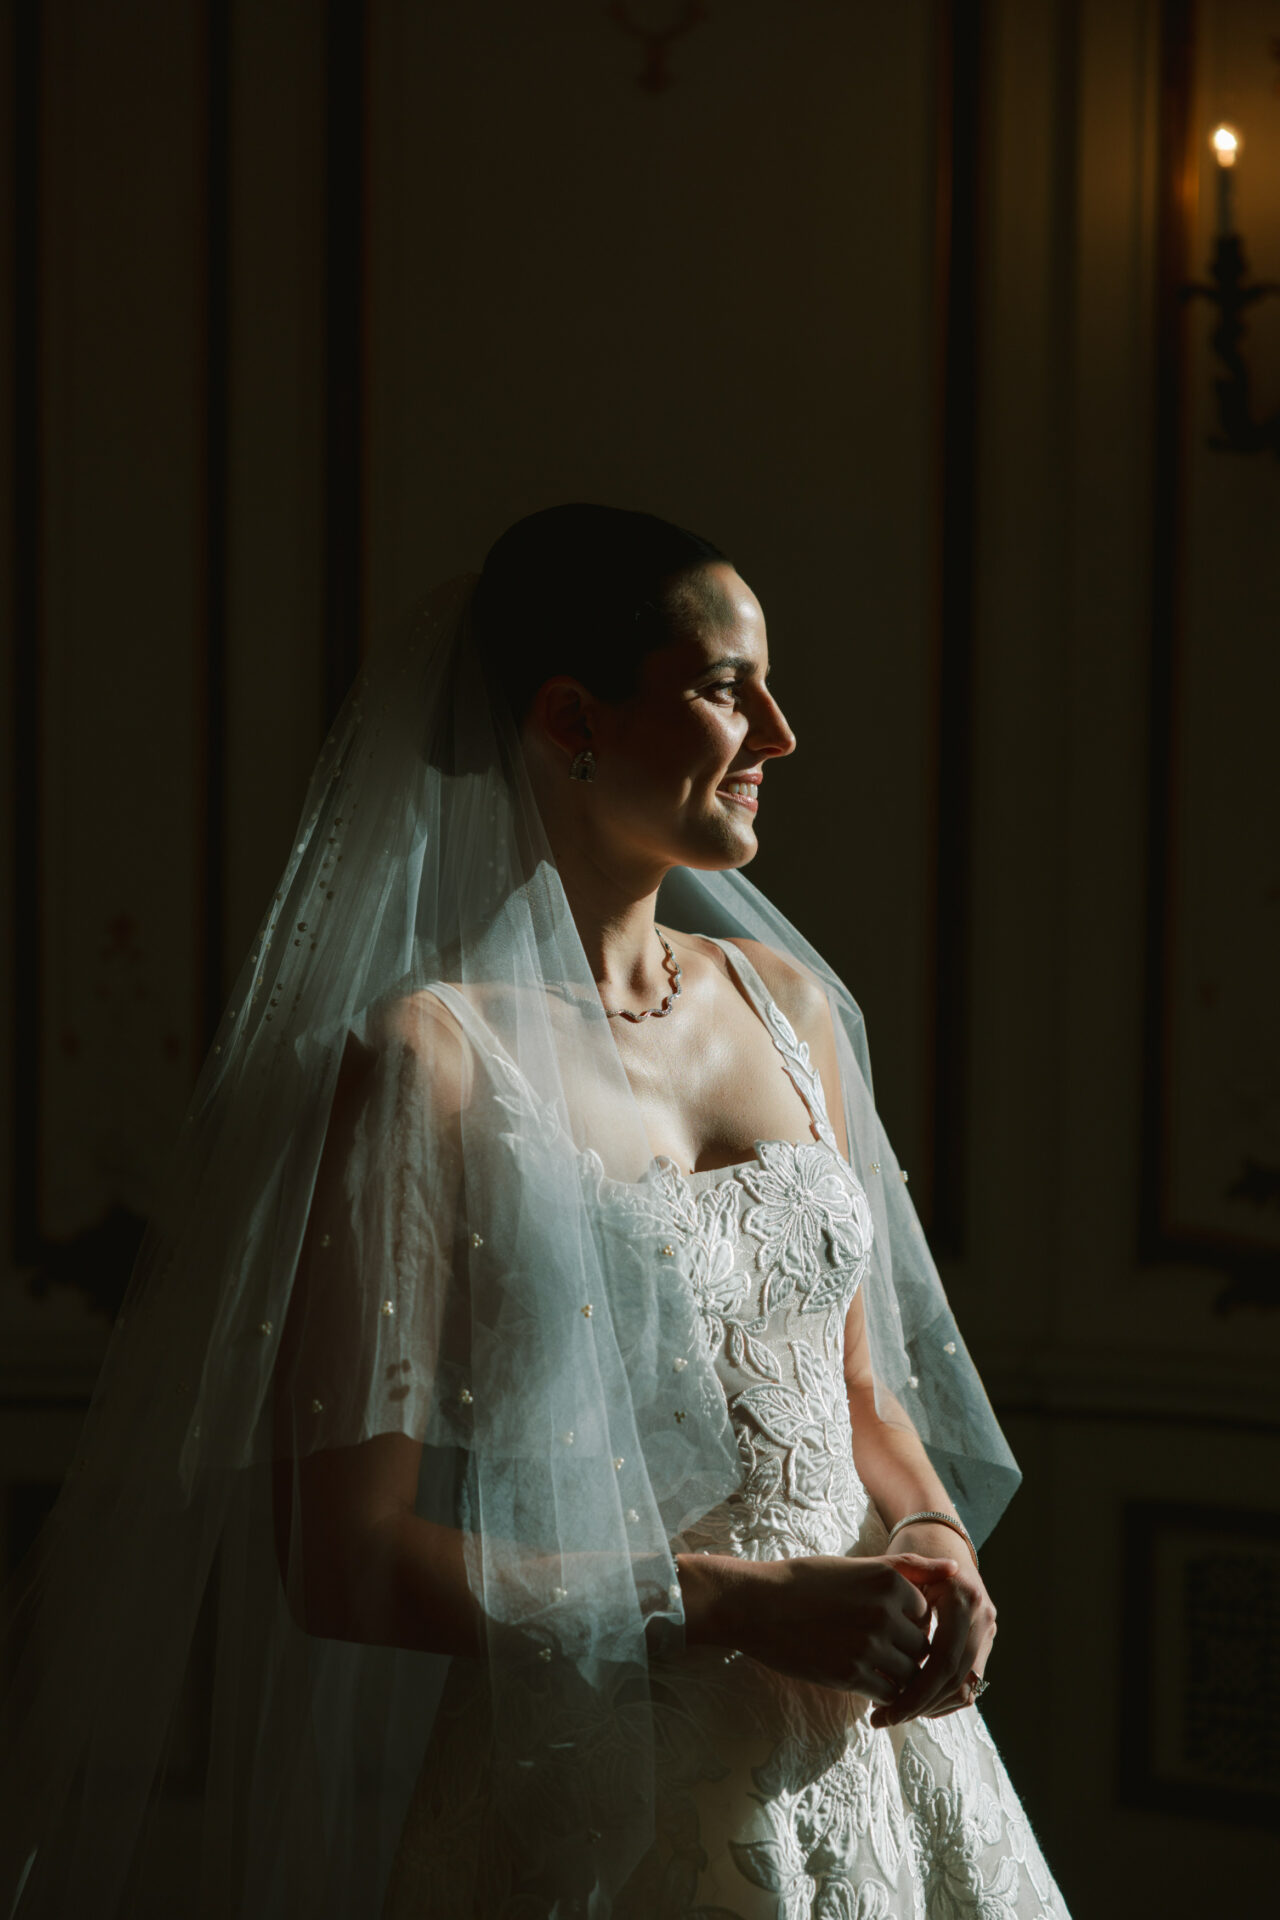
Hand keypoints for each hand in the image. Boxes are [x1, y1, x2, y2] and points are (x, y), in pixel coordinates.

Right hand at [682, 1550, 958, 1703]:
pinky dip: (881, 1694)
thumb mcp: (858, 1565)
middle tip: (873, 1647)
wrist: (755, 1605)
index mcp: (888, 1581)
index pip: (926, 1616)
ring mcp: (868, 1645)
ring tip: (866, 1663)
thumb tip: (956, 1568)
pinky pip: (888, 1693)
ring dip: (895, 1676)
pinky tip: (859, 1679)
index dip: (906, 1623)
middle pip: (921, 1647)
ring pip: (909, 1674)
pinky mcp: (850, 1674)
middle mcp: (884, 1612)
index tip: (878, 1621)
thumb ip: (909, 1568)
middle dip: (905, 1653)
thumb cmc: (805, 1581)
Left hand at [868, 1523, 995, 1727]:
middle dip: (919, 1706)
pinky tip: (913, 1701)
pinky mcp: (984, 1640)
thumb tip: (892, 1659)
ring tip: (894, 1712)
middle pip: (955, 1681)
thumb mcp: (901, 1569)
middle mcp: (983, 1616)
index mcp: (963, 1599)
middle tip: (884, 1719)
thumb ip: (899, 1608)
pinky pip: (969, 1681)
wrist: (938, 1535)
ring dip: (931, 1706)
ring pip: (965, 1687)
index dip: (913, 1693)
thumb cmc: (911, 1550)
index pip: (942, 1663)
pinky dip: (942, 1697)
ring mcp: (987, 1629)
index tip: (881, 1710)